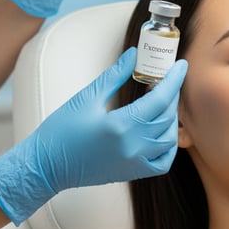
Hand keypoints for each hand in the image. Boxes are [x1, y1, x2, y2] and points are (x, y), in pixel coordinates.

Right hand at [0, 48, 186, 224]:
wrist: (47, 166)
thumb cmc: (62, 131)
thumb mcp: (87, 97)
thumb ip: (114, 75)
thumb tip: (133, 55)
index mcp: (121, 125)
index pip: (160, 99)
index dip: (173, 80)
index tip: (181, 66)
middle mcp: (132, 147)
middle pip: (167, 117)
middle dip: (172, 95)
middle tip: (168, 78)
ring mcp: (134, 163)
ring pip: (168, 139)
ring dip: (171, 118)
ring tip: (163, 101)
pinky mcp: (131, 173)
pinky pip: (162, 162)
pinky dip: (168, 146)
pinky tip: (162, 131)